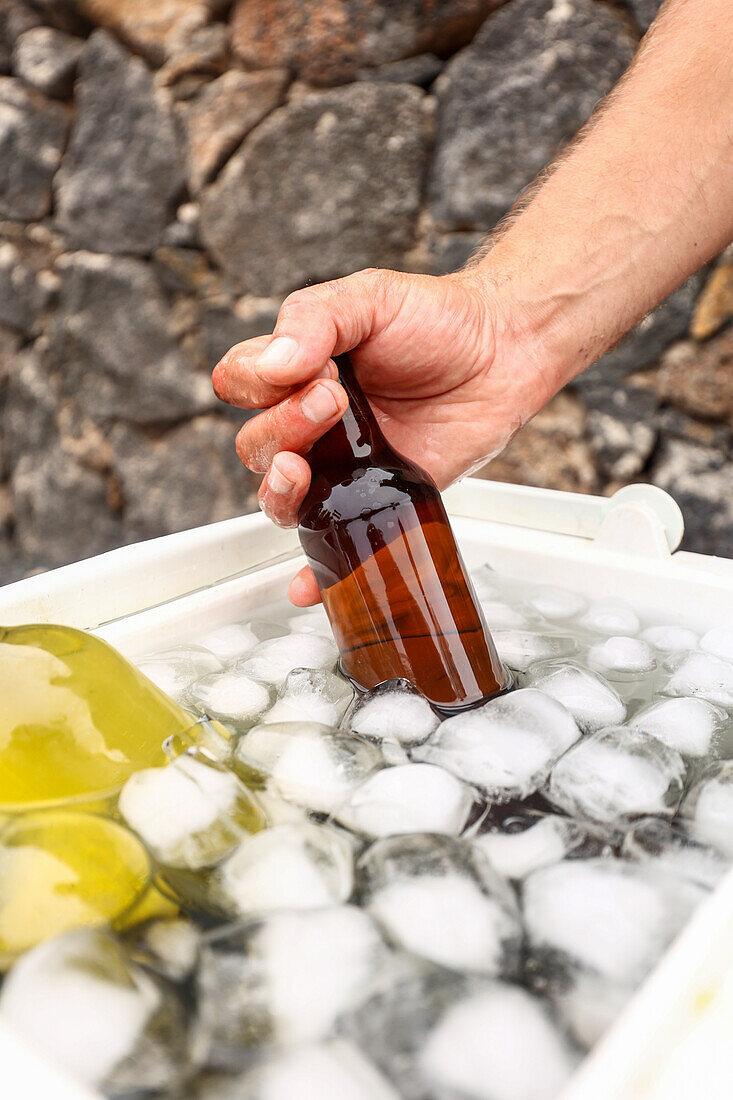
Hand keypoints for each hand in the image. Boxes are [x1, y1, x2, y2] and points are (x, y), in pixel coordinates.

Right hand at [212, 267, 559, 604]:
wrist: (504, 353)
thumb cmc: (437, 320)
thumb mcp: (370, 298)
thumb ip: (315, 318)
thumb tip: (273, 362)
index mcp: (297, 368)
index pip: (240, 382)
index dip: (257, 381)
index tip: (311, 367)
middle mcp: (310, 422)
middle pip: (255, 444)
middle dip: (285, 427)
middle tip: (336, 401)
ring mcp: (339, 465)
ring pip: (279, 496)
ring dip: (280, 491)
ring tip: (303, 472)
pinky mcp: (375, 499)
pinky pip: (332, 543)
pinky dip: (314, 570)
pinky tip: (307, 584)